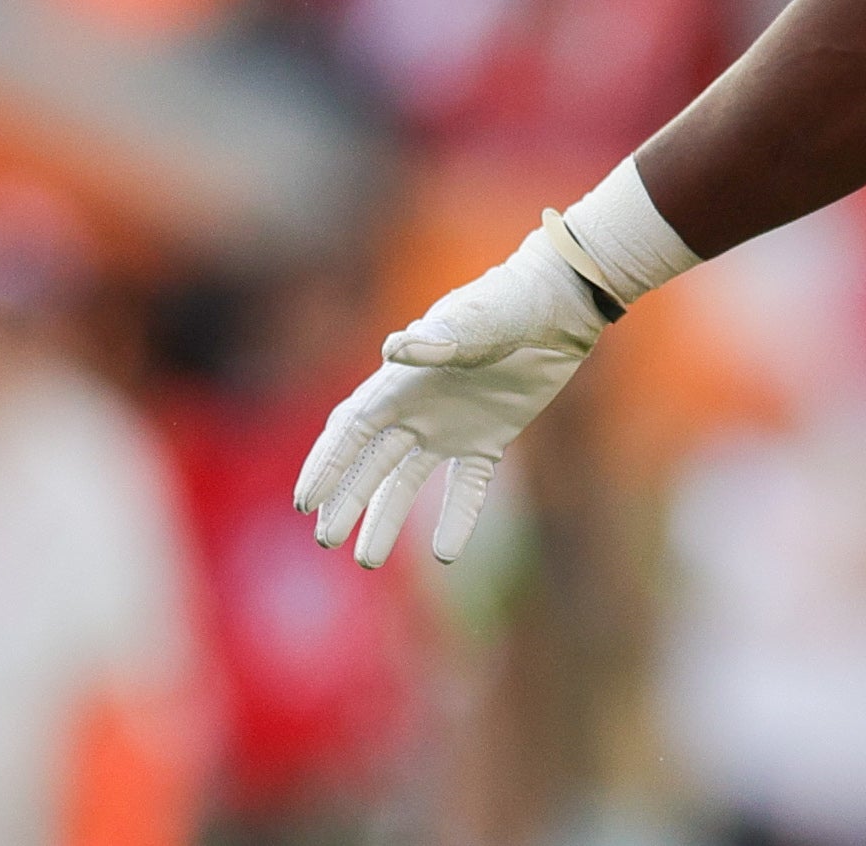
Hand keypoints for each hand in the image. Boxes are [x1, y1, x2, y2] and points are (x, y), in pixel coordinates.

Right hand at [293, 227, 605, 567]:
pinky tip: (446, 553)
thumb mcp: (476, 320)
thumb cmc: (509, 304)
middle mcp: (417, 409)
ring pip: (408, 483)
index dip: (328, 464)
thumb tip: (395, 347)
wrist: (559, 309)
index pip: (352, 430)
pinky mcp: (488, 440)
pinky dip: (456, 518)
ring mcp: (451, 427)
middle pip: (371, 463)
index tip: (306, 501)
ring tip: (369, 560)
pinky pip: (467, 488)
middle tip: (326, 541)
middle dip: (346, 500)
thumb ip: (439, 339)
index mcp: (401, 382)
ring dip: (387, 519)